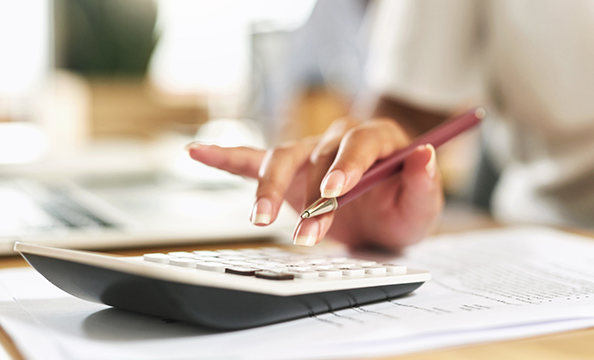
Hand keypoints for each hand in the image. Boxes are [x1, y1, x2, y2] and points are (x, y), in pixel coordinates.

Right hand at [186, 117, 443, 250]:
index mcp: (376, 140)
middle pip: (317, 157)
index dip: (346, 165)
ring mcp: (309, 153)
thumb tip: (423, 153)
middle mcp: (338, 140)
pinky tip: (196, 153)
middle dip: (312, 198)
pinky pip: (252, 160)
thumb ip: (423, 181)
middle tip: (309, 234)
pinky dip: (224, 157)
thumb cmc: (402, 208)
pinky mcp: (288, 170)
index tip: (336, 190)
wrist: (381, 215)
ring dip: (268, 189)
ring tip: (259, 218)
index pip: (358, 144)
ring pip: (281, 159)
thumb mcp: (422, 204)